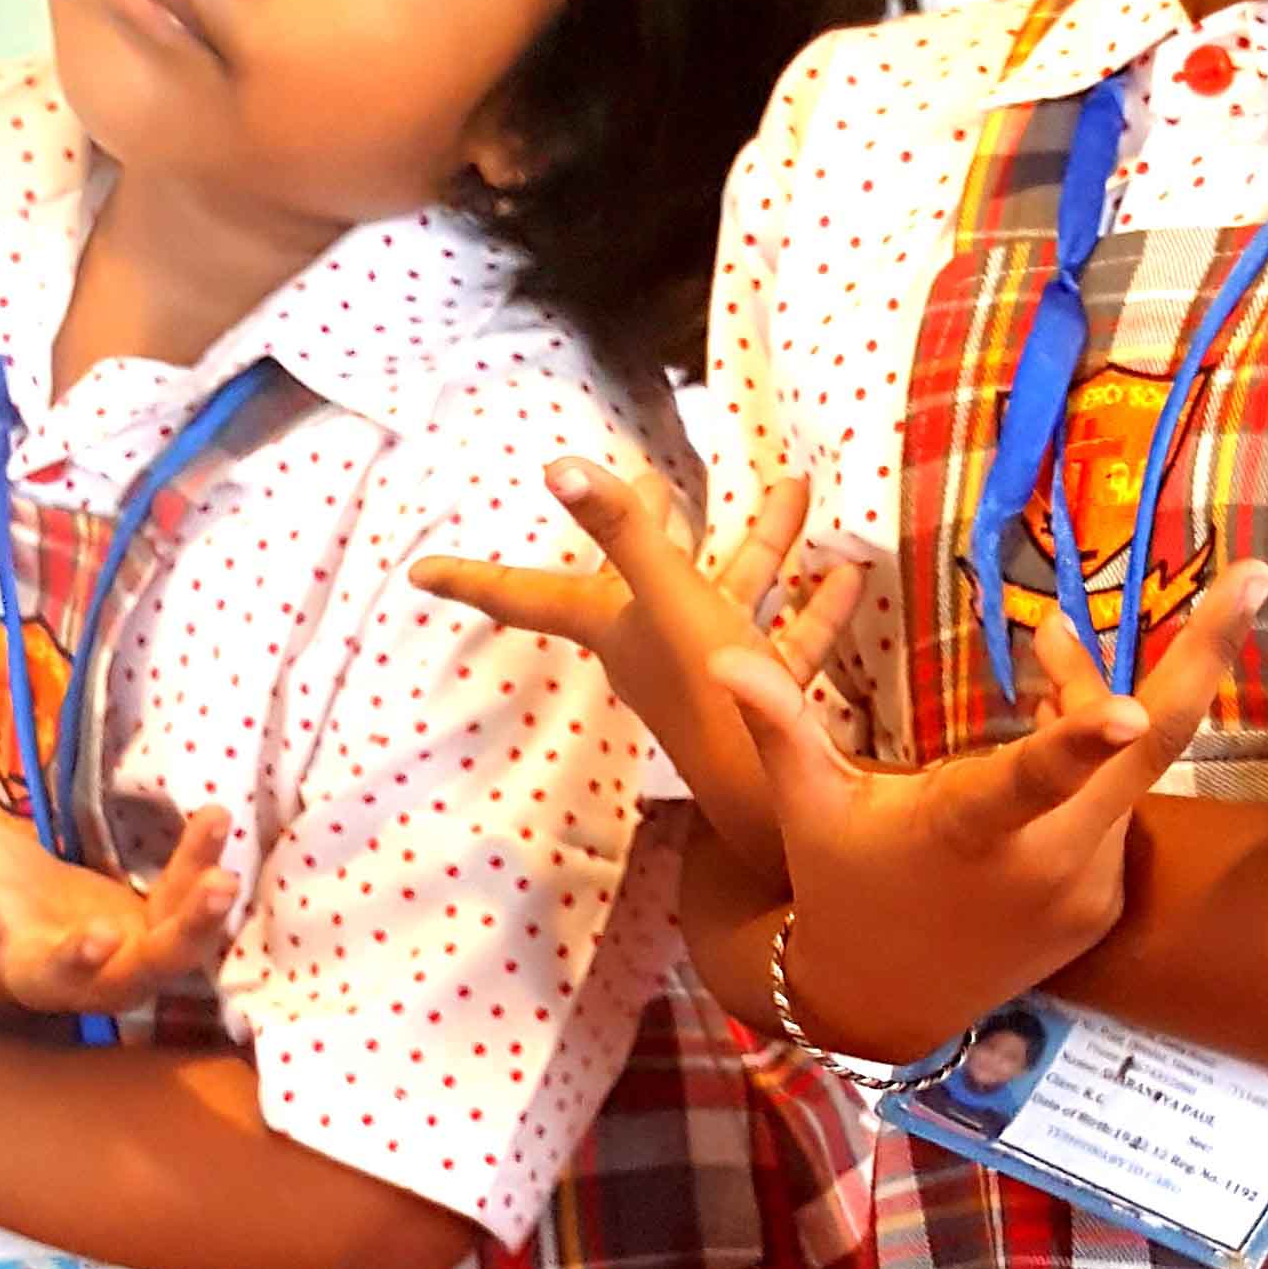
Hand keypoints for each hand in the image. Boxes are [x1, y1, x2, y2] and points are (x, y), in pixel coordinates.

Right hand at [0, 743, 236, 1019]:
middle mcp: (34, 967)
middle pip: (59, 980)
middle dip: (82, 963)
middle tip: (105, 934)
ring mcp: (97, 968)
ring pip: (144, 969)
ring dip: (185, 930)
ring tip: (219, 878)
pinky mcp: (142, 946)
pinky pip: (180, 926)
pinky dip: (201, 885)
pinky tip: (217, 829)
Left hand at [412, 467, 865, 874]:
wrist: (779, 802)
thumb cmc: (711, 696)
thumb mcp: (667, 599)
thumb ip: (621, 532)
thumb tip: (557, 466)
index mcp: (614, 627)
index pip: (527, 594)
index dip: (472, 579)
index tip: (420, 572)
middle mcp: (654, 647)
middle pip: (641, 571)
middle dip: (646, 522)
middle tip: (646, 475)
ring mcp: (710, 669)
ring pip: (733, 588)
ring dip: (764, 540)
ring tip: (794, 488)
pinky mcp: (763, 693)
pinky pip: (788, 635)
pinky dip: (816, 603)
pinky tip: (848, 572)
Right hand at [713, 565, 1267, 1067]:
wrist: (883, 1005)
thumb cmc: (841, 885)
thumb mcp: (807, 808)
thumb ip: (779, 725)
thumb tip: (719, 658)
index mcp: (971, 831)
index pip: (1032, 779)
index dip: (1079, 737)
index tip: (1123, 701)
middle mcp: (1047, 861)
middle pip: (1145, 746)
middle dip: (1202, 655)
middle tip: (1257, 576)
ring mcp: (1086, 885)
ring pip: (1125, 765)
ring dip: (1099, 700)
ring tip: (1048, 643)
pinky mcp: (1101, 901)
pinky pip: (1116, 806)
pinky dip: (1097, 755)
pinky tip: (1065, 722)